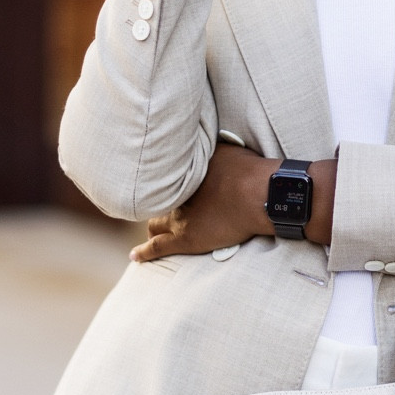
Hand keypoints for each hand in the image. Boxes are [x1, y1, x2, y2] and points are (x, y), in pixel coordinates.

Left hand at [130, 149, 336, 261]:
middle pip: (157, 202)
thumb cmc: (248, 170)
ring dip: (153, 227)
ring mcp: (177, 218)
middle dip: (156, 205)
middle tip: (160, 208)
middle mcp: (175, 195)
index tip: (163, 184)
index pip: (164, 178)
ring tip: (152, 231)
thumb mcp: (226, 147)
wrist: (258, 195)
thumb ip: (212, 147)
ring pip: (154, 224)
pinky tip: (136, 256)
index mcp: (184, 174)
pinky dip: (143, 252)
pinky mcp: (184, 239)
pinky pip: (156, 247)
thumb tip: (207, 139)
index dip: (164, 183)